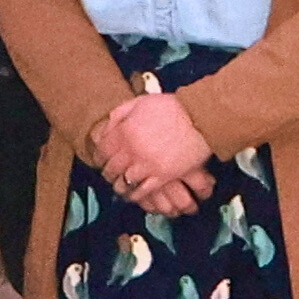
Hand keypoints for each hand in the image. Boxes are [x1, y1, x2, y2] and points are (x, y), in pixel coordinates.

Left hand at [87, 89, 215, 215]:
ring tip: (119, 185)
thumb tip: (106, 127)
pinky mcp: (163, 176)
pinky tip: (133, 195)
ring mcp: (147, 165)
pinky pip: (143, 191)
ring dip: (119, 185)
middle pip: (111, 168)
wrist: (199, 118)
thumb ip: (119, 114)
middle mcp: (132, 150)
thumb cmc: (171, 108)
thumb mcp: (139, 103)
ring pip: (124, 182)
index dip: (98, 157)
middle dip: (108, 172)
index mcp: (124, 131)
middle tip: (108, 174)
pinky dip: (135, 195)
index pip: (102, 150)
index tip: (100, 160)